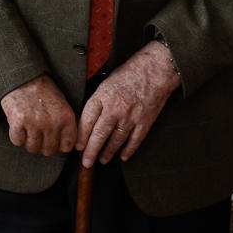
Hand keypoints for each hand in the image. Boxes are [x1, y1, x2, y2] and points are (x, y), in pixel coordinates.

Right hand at [0, 74, 77, 155]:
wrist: (23, 76)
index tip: (52, 141)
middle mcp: (52, 122)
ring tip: (27, 129)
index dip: (58, 146)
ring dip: (28, 141)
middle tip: (37, 135)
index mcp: (66, 118)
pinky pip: (17, 141)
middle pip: (49, 150)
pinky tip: (18, 126)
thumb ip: (65, 124)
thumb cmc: (42, 90)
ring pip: (33, 148)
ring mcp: (35, 123)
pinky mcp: (18, 121)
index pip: (66, 146)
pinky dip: (16, 136)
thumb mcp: (62, 104)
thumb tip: (64, 145)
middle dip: (42, 146)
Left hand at [77, 41, 179, 166]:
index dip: (81, 136)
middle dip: (91, 151)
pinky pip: (135, 140)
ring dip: (108, 152)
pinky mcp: (145, 121)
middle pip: (99, 134)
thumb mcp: (105, 82)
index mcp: (102, 96)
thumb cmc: (129, 73)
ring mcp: (130, 116)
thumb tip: (87, 120)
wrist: (155, 69)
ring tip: (102, 160)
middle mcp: (115, 108)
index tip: (77, 146)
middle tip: (86, 162)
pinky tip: (123, 156)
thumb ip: (97, 100)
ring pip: (116, 140)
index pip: (86, 120)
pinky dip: (129, 150)